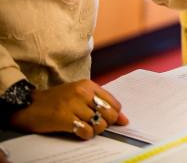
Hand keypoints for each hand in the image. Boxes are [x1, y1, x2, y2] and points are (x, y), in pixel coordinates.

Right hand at [8, 80, 126, 139]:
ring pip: (99, 124)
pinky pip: (86, 131)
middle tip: (95, 125)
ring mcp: (72, 105)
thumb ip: (100, 104)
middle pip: (109, 114)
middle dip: (106, 124)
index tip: (111, 121)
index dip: (115, 115)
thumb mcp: (79, 95)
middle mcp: (82, 93)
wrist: (28, 106)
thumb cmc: (56, 101)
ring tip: (85, 128)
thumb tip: (124, 120)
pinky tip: (78, 132)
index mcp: (88, 85)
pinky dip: (85, 135)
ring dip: (95, 131)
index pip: (114, 103)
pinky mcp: (63, 118)